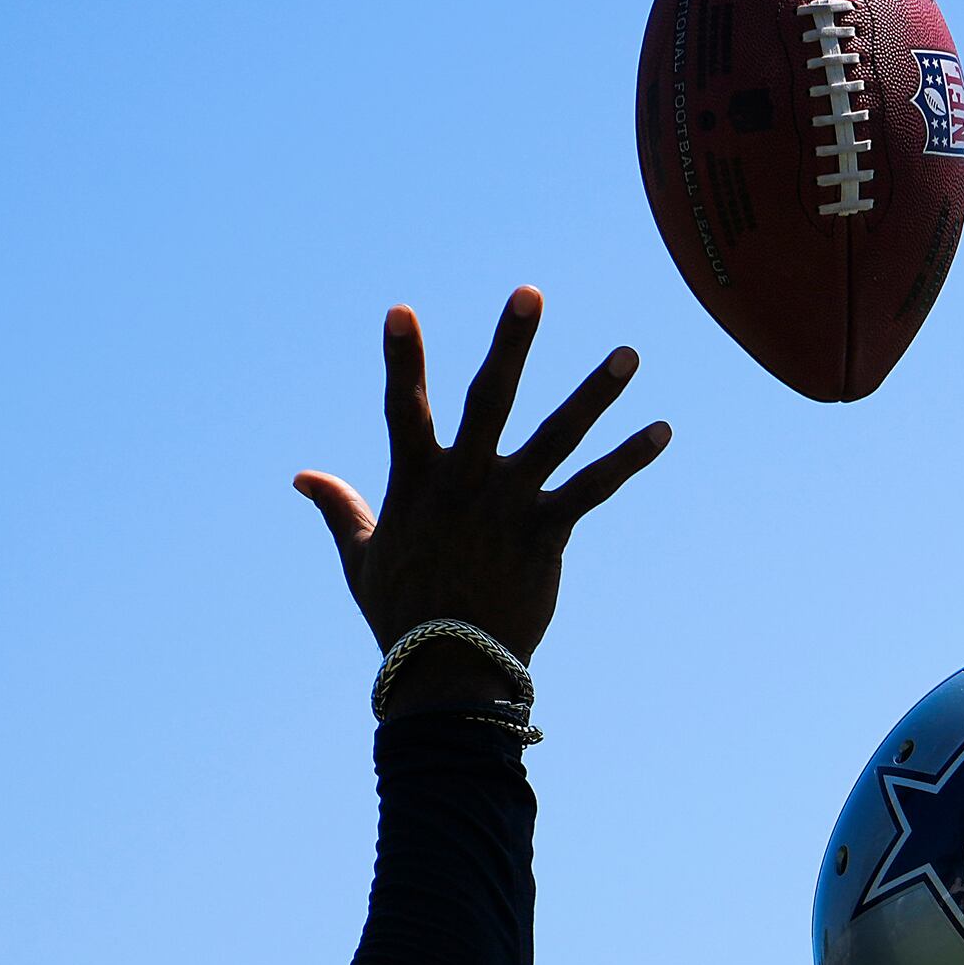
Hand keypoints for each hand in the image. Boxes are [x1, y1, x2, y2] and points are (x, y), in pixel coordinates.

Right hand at [295, 287, 669, 707]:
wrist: (448, 670)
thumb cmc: (400, 614)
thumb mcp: (360, 557)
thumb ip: (339, 508)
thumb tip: (300, 477)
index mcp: (416, 482)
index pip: (405, 409)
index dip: (403, 360)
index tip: (401, 311)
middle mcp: (466, 481)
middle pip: (489, 399)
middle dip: (510, 345)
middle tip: (529, 294)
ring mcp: (509, 504)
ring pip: (558, 435)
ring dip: (596, 392)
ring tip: (630, 353)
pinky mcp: (546, 532)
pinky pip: (593, 487)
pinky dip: (628, 458)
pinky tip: (662, 430)